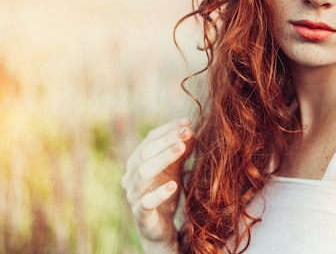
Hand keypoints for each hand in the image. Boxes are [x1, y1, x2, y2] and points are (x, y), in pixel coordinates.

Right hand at [121, 118, 194, 252]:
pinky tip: (173, 185)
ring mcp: (133, 195)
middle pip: (145, 152)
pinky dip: (159, 193)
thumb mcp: (175, 168)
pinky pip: (146, 202)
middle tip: (186, 133)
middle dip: (167, 140)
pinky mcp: (140, 214)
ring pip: (143, 172)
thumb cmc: (166, 192)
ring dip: (163, 158)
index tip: (188, 122)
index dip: (168, 129)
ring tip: (181, 148)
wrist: (160, 226)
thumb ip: (181, 151)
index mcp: (138, 161)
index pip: (150, 139)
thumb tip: (191, 130)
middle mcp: (131, 175)